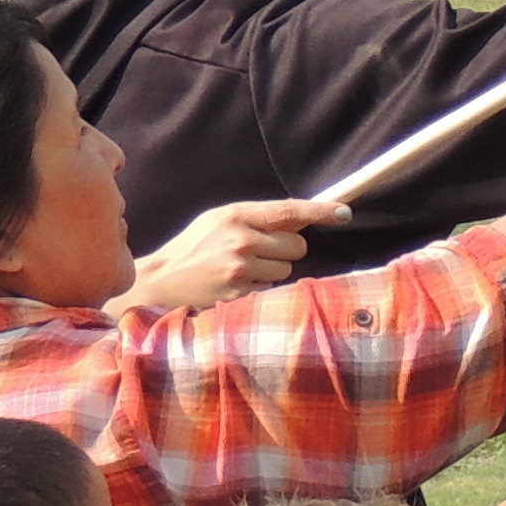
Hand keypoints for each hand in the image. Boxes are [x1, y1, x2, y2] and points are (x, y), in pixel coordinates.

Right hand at [120, 198, 344, 315]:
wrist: (161, 282)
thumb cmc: (194, 248)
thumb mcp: (220, 221)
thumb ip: (259, 218)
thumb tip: (304, 217)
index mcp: (236, 216)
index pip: (289, 210)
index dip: (320, 211)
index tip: (344, 212)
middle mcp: (241, 241)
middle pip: (298, 246)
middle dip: (286, 250)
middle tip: (259, 253)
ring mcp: (240, 270)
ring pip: (287, 270)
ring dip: (272, 271)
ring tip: (241, 270)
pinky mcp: (240, 295)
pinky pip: (271, 290)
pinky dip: (260, 289)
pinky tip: (236, 285)